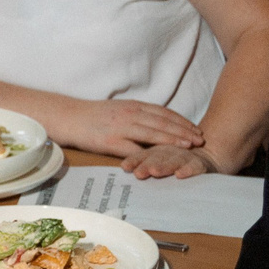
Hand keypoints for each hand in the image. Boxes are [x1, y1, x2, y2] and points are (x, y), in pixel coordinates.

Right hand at [55, 98, 206, 161]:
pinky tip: (160, 161)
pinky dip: (148, 155)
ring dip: (172, 140)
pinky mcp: (111, 142)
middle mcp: (131, 115)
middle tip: (199, 140)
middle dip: (183, 131)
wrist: (69, 117)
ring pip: (153, 134)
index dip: (182, 121)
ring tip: (188, 147)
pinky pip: (133, 149)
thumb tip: (156, 122)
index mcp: (134, 106)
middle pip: (163, 122)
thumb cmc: (93, 116)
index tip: (195, 129)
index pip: (164, 112)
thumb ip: (137, 115)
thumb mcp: (119, 110)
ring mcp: (121, 128)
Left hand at [124, 143, 213, 178]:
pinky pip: (194, 166)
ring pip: (173, 160)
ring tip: (156, 172)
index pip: (144, 155)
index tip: (125, 167)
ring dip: (164, 166)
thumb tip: (124, 172)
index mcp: (157, 151)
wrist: (207, 155)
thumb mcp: (159, 161)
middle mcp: (170, 152)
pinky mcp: (200, 163)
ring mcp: (185, 156)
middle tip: (139, 172)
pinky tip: (180, 175)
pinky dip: (187, 170)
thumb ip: (143, 165)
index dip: (135, 160)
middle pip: (157, 157)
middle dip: (147, 164)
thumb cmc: (176, 161)